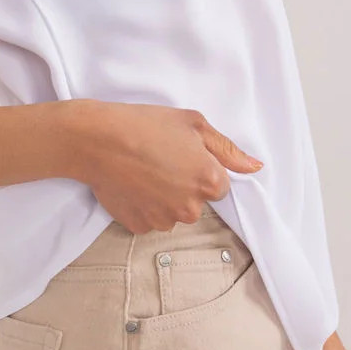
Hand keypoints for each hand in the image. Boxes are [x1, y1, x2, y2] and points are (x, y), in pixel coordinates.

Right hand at [66, 100, 263, 233]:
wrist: (96, 139)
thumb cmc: (144, 125)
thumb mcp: (193, 123)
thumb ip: (227, 149)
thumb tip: (254, 167)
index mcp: (209, 181)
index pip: (219, 185)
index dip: (200, 168)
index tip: (180, 154)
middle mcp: (190, 208)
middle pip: (196, 202)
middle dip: (183, 185)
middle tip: (159, 159)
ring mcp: (164, 220)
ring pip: (172, 213)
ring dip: (163, 197)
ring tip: (142, 170)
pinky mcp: (139, 226)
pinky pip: (149, 219)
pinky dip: (142, 205)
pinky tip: (131, 183)